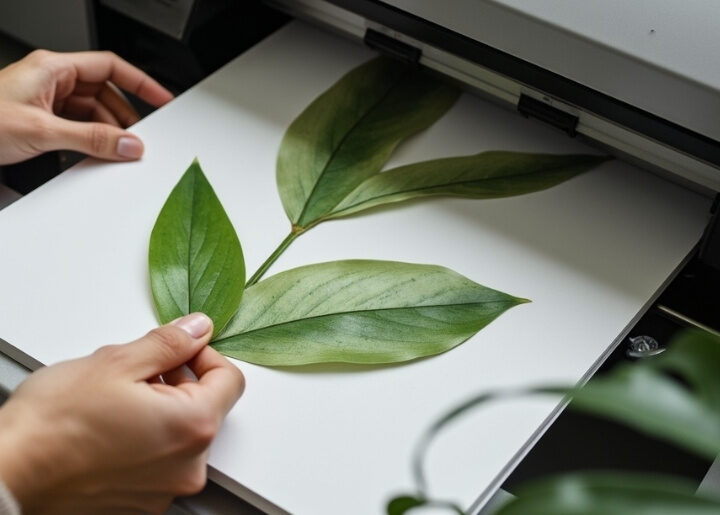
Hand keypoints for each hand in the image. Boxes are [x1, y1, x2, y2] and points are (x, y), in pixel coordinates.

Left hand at [0, 50, 173, 164]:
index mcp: (53, 69)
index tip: (162, 98)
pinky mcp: (40, 122)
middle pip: (103, 95)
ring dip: (105, 134)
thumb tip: (128, 144)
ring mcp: (45, 102)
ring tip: (116, 152)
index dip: (140, 82)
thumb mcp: (43, 132)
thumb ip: (91, 139)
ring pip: (91, 114)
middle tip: (138, 139)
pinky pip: (77, 129)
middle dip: (124, 118)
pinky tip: (94, 156)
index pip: (110, 67)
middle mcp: (51, 82)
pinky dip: (89, 143)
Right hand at [0, 313, 244, 513]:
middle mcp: (188, 467)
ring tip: (116, 400)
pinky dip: (147, 438)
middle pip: (206, 407)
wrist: (7, 473)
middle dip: (178, 381)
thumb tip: (198, 330)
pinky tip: (111, 428)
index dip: (205, 356)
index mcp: (192, 427)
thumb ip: (170, 343)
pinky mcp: (143, 504)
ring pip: (181, 433)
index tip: (180, 349)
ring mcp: (165, 490)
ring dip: (161, 409)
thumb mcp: (116, 362)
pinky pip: (161, 460)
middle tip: (138, 370)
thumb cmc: (53, 425)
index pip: (231, 380)